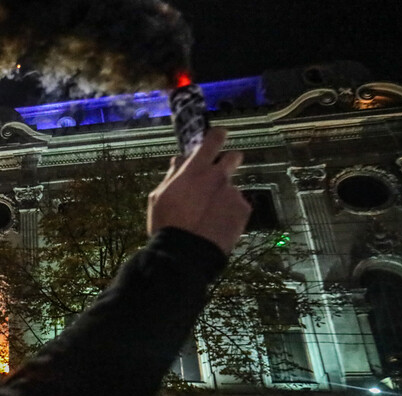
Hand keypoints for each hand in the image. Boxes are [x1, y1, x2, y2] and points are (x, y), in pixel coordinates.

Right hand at [147, 127, 249, 254]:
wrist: (185, 253)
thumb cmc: (166, 224)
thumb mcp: (159, 196)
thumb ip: (172, 175)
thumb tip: (179, 160)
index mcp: (195, 169)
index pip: (213, 140)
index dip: (217, 135)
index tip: (218, 136)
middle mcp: (218, 176)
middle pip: (233, 157)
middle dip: (228, 161)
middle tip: (218, 175)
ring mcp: (233, 193)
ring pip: (231, 187)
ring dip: (223, 196)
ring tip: (210, 216)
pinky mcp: (243, 210)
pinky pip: (238, 206)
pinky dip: (230, 213)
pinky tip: (217, 225)